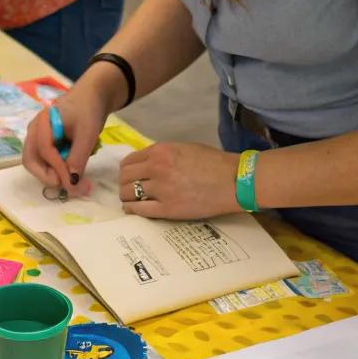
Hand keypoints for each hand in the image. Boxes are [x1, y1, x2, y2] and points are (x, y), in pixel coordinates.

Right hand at [21, 65, 119, 192]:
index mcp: (42, 124)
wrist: (92, 97)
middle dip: (47, 176)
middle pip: (31, 160)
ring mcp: (38, 138)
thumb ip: (78, 156)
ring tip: (74, 180)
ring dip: (52, 175)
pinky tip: (72, 171)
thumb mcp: (87, 132)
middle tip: (68, 186)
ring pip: (37, 163)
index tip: (73, 182)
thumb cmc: (88, 110)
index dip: (57, 169)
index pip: (44, 151)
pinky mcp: (46, 144)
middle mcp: (34, 132)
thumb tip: (72, 183)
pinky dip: (56, 170)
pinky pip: (45, 161)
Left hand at [119, 142, 242, 219]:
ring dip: (127, 197)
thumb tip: (146, 163)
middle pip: (124, 177)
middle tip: (129, 189)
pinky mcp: (167, 209)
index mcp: (160, 151)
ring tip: (132, 200)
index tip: (129, 176)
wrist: (233, 181)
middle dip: (124, 183)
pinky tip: (134, 210)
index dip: (126, 170)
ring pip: (128, 194)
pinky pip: (138, 210)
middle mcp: (156, 168)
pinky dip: (132, 210)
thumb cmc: (213, 163)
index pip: (129, 161)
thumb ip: (163, 155)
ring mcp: (161, 189)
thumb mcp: (184, 148)